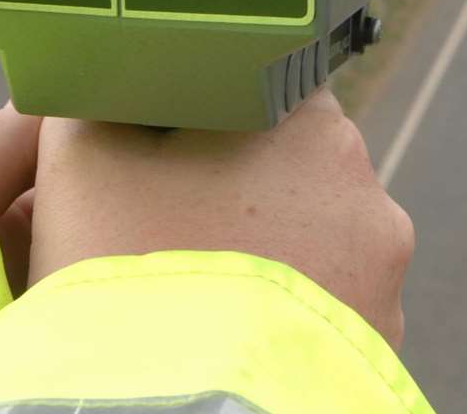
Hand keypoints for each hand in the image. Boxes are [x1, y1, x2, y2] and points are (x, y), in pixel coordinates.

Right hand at [28, 89, 414, 347]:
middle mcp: (367, 192)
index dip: (208, 110)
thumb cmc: (135, 275)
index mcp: (314, 126)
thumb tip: (97, 92)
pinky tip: (230, 324)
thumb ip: (96, 103)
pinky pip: (326, 299)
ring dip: (266, 248)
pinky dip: (283, 305)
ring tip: (199, 284)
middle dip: (237, 185)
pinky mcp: (377, 337)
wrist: (182, 411)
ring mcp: (382, 273)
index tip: (166, 146)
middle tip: (171, 226)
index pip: (266, 85)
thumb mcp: (85, 164)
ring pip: (311, 236)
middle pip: (291, 164)